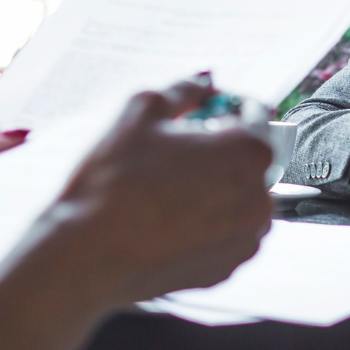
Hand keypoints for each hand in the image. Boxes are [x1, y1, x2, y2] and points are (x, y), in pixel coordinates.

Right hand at [49, 79, 274, 305]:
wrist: (89, 254)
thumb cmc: (114, 184)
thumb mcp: (143, 111)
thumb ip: (183, 89)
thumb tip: (202, 82)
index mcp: (248, 152)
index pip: (256, 113)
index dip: (227, 105)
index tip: (205, 109)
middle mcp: (260, 197)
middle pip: (250, 158)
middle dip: (221, 148)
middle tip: (176, 150)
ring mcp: (246, 238)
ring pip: (240, 197)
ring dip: (217, 186)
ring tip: (168, 187)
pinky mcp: (228, 268)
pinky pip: (227, 232)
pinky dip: (208, 220)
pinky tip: (169, 217)